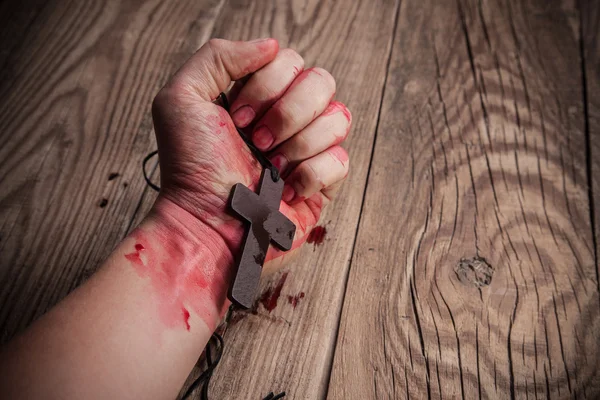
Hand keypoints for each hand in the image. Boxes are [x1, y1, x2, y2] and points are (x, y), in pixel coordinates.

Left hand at [151, 38, 350, 273]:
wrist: (205, 226)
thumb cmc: (190, 168)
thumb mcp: (181, 99)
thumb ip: (219, 57)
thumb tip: (271, 45)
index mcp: (259, 96)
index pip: (291, 61)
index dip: (267, 87)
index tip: (236, 119)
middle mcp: (287, 118)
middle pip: (322, 82)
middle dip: (286, 113)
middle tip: (256, 142)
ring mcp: (307, 149)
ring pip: (339, 117)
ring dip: (298, 144)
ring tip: (270, 168)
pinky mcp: (322, 184)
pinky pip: (341, 160)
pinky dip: (310, 174)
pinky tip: (285, 189)